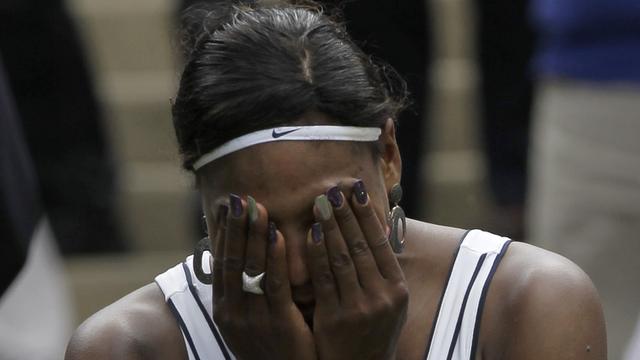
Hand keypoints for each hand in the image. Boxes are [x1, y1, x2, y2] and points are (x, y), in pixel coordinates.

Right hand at [211, 194, 315, 359]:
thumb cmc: (270, 346)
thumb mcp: (248, 320)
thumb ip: (244, 291)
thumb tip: (240, 254)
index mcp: (224, 309)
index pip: (220, 263)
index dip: (224, 233)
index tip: (229, 207)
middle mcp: (232, 312)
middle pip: (232, 261)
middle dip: (236, 228)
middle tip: (240, 199)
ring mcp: (253, 319)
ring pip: (251, 269)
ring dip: (254, 235)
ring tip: (258, 207)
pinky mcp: (278, 323)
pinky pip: (275, 284)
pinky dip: (275, 257)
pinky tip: (278, 235)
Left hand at [307, 180, 408, 359]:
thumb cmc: (372, 328)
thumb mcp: (388, 301)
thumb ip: (381, 267)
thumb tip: (375, 223)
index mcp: (398, 288)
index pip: (381, 242)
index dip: (367, 214)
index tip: (356, 190)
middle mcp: (382, 296)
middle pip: (361, 245)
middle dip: (346, 214)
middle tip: (334, 189)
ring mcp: (359, 308)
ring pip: (342, 258)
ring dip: (330, 227)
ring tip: (320, 203)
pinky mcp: (335, 318)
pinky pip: (324, 278)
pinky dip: (317, 253)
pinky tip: (310, 233)